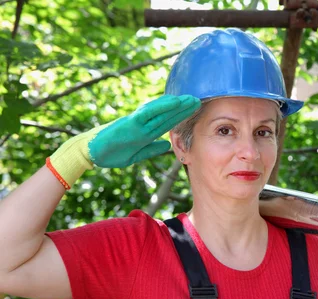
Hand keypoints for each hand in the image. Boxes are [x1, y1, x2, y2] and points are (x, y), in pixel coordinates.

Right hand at [47, 94, 200, 188]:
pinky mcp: (130, 123)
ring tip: (191, 99)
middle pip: (168, 115)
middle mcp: (144, 125)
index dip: (181, 116)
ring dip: (176, 105)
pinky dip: (161, 107)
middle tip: (200, 99)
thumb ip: (152, 149)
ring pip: (161, 111)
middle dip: (183, 108)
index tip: (195, 111)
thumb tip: (167, 145)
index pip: (167, 122)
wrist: (90, 153)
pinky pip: (148, 113)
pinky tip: (173, 102)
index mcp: (146, 132)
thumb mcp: (136, 155)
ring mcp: (137, 123)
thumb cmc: (110, 153)